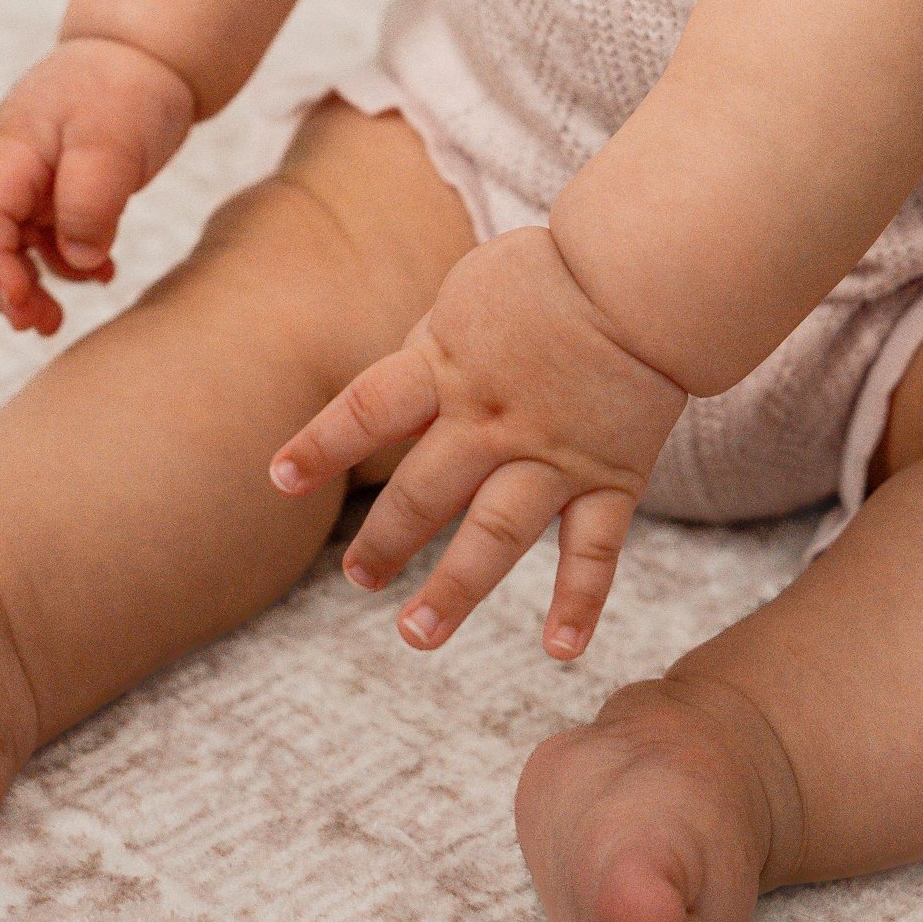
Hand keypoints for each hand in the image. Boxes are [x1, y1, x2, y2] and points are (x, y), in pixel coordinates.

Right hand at [0, 36, 195, 334]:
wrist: (146, 52)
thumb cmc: (126, 87)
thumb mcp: (113, 141)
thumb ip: (91, 200)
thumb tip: (77, 260)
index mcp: (10, 149)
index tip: (21, 305)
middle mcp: (8, 165)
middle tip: (37, 324)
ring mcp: (29, 176)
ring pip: (9, 242)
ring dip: (28, 283)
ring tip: (58, 317)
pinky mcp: (55, 186)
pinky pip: (45, 235)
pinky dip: (65, 261)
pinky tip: (100, 274)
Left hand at [270, 226, 686, 659]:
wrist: (642, 271)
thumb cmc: (550, 272)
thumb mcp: (468, 293)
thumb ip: (432, 351)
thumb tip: (398, 404)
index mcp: (448, 365)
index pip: (366, 411)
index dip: (320, 446)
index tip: (280, 480)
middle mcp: (491, 420)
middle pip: (422, 493)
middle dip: (384, 541)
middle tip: (356, 576)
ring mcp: (552, 455)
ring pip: (495, 536)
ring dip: (454, 590)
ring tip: (416, 636)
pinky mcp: (611, 477)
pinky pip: (594, 550)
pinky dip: (580, 602)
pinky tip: (560, 650)